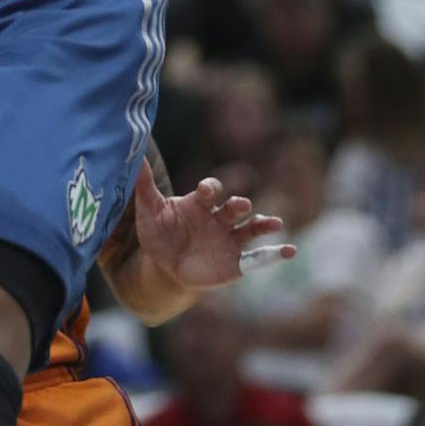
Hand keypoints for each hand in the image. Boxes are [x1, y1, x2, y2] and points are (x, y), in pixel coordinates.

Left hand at [132, 157, 295, 291]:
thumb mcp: (149, 212)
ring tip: (276, 223)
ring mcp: (230, 239)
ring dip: (263, 224)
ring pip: (250, 228)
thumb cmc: (158, 234)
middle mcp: (219, 218)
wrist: (165, 267)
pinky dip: (275, 254)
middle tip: (242, 205)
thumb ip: (144, 186)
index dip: (210, 189)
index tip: (207, 191)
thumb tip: (134, 158)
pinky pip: (258, 258)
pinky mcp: (236, 262)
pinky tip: (291, 251)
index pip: (210, 190)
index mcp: (199, 203)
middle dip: (238, 205)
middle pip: (233, 208)